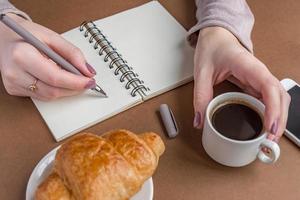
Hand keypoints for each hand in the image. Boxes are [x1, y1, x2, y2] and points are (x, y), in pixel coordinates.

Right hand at [0, 13, 96, 100]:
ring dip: (65, 90)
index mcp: (22, 55)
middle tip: (86, 81)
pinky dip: (54, 90)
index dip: (75, 82)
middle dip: (73, 88)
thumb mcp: (52, 37)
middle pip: (52, 91)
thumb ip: (73, 54)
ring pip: (48, 96)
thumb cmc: (27, 34)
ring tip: (73, 79)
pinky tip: (57, 80)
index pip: (54, 77)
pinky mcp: (13, 89)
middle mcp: (14, 72)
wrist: (4, 36)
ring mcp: (12, 83)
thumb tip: (88, 71)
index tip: (90, 81)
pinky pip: (41, 96)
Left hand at [193, 27, 290, 141]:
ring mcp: (260, 78)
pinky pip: (270, 99)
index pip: (268, 86)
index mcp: (247, 65)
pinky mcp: (256, 83)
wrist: (217, 36)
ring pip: (278, 98)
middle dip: (279, 119)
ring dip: (278, 118)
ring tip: (269, 138)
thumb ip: (201, 96)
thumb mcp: (202, 71)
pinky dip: (271, 113)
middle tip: (269, 141)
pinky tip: (266, 126)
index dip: (273, 108)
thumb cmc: (213, 48)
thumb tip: (200, 121)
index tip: (270, 126)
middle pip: (280, 96)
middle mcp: (259, 72)